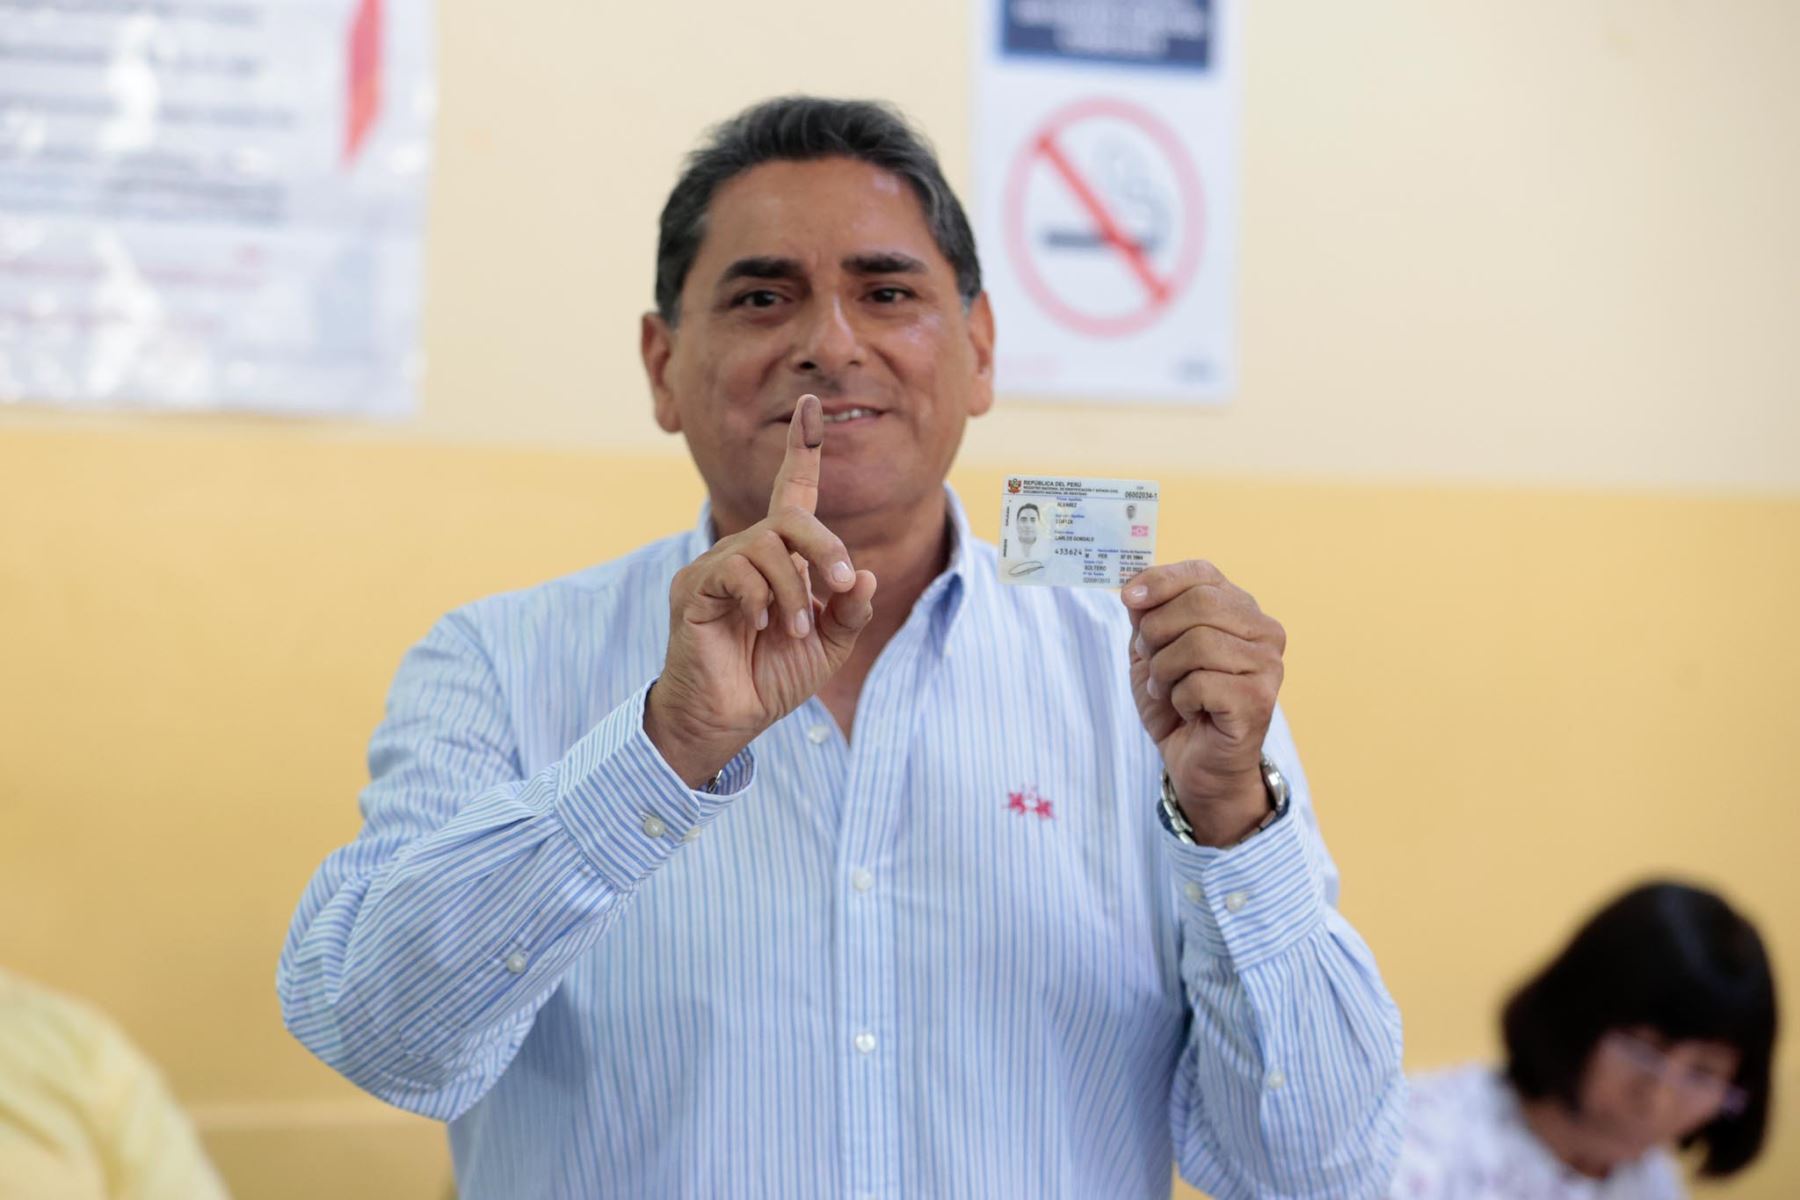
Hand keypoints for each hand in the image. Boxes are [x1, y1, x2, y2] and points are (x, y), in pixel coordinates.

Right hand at [645, 395, 878, 785]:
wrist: (728, 720)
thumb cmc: (771, 679)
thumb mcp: (828, 646)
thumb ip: (850, 610)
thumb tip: (867, 573)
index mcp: (779, 560)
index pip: (791, 494)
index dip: (803, 451)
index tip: (812, 406)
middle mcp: (744, 552)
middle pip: (789, 517)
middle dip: (826, 546)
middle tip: (844, 584)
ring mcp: (715, 567)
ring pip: (766, 546)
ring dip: (795, 590)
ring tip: (796, 631)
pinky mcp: (694, 588)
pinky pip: (735, 570)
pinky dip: (763, 599)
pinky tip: (762, 629)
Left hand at [1123, 561, 1284, 844]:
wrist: (1196, 761)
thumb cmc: (1179, 702)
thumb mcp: (1152, 650)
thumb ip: (1147, 614)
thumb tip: (1135, 587)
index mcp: (1240, 608)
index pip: (1202, 573)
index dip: (1161, 581)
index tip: (1130, 599)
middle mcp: (1264, 630)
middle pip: (1198, 605)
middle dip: (1157, 633)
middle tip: (1150, 661)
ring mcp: (1267, 665)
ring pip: (1198, 643)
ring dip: (1165, 671)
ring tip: (1167, 690)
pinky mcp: (1259, 699)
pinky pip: (1201, 683)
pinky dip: (1181, 699)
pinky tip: (1191, 711)